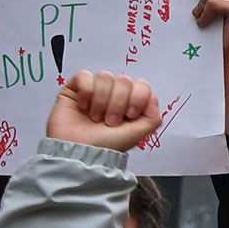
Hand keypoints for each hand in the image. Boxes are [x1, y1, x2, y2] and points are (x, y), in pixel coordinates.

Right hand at [47, 69, 166, 152]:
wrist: (79, 152)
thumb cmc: (105, 146)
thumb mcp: (138, 135)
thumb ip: (153, 117)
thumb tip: (152, 97)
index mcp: (130, 104)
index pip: (141, 85)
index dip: (137, 98)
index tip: (129, 115)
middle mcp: (113, 95)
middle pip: (124, 80)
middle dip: (118, 103)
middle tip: (110, 121)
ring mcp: (95, 90)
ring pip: (105, 76)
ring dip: (101, 100)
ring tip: (95, 117)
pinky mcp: (75, 88)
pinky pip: (84, 75)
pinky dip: (86, 91)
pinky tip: (83, 107)